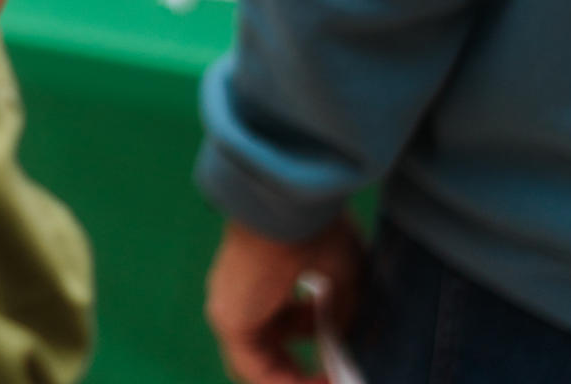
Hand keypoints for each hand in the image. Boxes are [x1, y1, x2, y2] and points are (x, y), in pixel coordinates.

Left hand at [205, 217, 364, 383]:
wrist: (290, 204)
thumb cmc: (315, 227)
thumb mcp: (342, 273)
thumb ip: (340, 311)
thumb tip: (341, 340)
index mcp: (259, 277)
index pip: (281, 324)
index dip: (314, 343)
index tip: (341, 363)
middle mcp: (240, 295)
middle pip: (270, 352)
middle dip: (307, 373)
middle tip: (340, 379)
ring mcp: (230, 307)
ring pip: (263, 366)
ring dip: (301, 381)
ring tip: (338, 383)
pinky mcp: (228, 320)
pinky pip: (259, 371)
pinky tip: (327, 383)